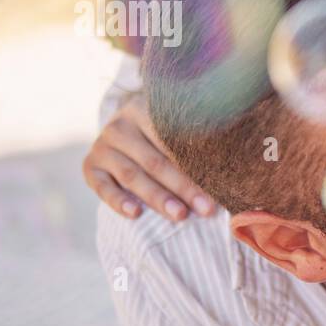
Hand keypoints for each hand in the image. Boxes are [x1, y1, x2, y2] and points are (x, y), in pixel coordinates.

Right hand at [82, 92, 214, 220]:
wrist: (125, 131)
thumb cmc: (163, 134)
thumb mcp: (176, 127)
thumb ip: (197, 140)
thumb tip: (236, 166)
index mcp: (144, 110)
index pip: (172, 140)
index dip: (196, 163)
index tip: (219, 182)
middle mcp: (119, 126)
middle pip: (156, 161)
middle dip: (183, 187)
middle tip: (207, 208)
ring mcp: (102, 146)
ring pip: (133, 176)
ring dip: (158, 198)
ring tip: (181, 215)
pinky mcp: (89, 166)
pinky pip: (102, 187)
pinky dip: (118, 201)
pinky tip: (135, 214)